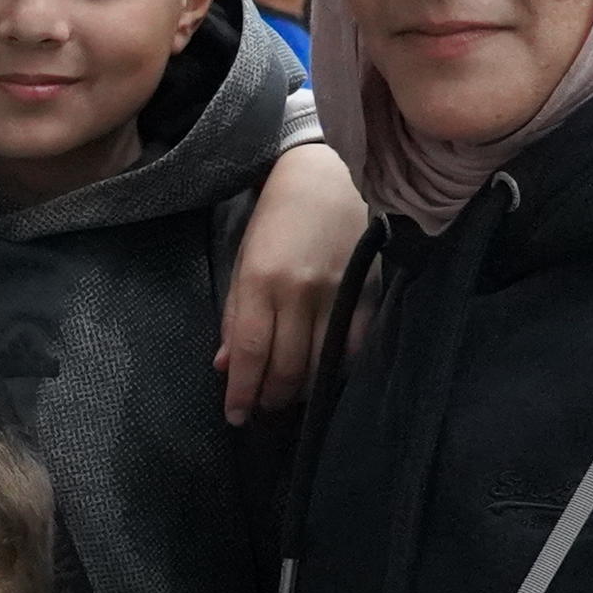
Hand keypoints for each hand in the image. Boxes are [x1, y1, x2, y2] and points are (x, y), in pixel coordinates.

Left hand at [218, 138, 366, 418]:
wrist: (325, 176)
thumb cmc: (276, 219)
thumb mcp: (244, 261)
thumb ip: (236, 316)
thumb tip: (225, 366)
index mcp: (261, 280)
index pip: (251, 352)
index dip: (242, 391)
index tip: (236, 417)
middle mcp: (299, 291)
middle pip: (287, 367)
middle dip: (271, 397)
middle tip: (263, 407)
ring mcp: (337, 292)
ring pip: (321, 363)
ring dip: (303, 389)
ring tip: (290, 395)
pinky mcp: (367, 292)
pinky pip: (354, 346)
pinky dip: (338, 367)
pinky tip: (325, 372)